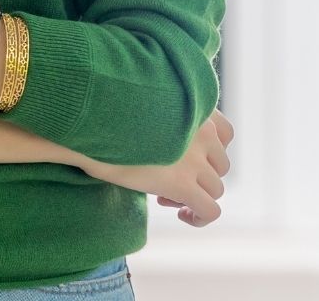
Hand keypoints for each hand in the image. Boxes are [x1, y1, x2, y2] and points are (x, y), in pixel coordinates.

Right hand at [81, 108, 234, 227]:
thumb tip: (156, 125)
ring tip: (166, 197)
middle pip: (220, 163)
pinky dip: (200, 217)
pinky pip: (211, 211)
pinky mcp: (184, 185)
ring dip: (196, 194)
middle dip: (199, 174)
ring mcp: (195, 159)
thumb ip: (160, 113)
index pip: (225, 132)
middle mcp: (200, 131)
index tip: (184, 155)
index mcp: (191, 107)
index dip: (210, 150)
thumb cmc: (105, 108)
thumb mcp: (140, 101)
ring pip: (216, 188)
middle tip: (167, 179)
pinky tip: (182, 215)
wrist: (92, 119)